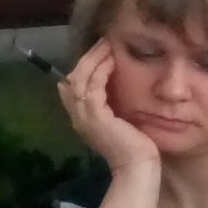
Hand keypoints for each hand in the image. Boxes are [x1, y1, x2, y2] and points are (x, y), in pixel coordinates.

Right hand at [58, 43, 161, 177]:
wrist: (137, 165)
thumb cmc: (133, 145)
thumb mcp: (118, 120)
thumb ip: (110, 105)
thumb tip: (106, 85)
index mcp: (81, 118)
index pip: (70, 87)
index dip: (80, 66)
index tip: (96, 52)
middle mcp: (78, 117)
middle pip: (72, 79)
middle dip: (87, 58)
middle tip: (102, 42)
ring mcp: (84, 117)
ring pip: (80, 79)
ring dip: (94, 59)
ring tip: (106, 45)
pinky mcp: (96, 116)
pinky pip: (93, 86)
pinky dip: (101, 70)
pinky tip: (112, 60)